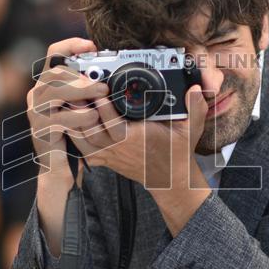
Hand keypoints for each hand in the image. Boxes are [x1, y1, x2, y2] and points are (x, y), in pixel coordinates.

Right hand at [26, 38, 106, 179]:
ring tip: (102, 94)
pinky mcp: (40, 129)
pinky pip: (59, 118)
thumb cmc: (72, 132)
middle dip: (82, 75)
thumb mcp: (79, 106)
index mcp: (47, 83)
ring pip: (55, 92)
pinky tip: (94, 116)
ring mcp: (36, 112)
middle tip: (104, 83)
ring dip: (81, 91)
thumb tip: (109, 73)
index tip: (91, 46)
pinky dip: (78, 115)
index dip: (71, 45)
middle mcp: (37, 94)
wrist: (58, 165)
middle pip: (55, 72)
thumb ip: (86, 88)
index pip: (53, 54)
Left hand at [68, 85, 207, 188]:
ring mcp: (111, 155)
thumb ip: (194, 108)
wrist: (171, 179)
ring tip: (71, 104)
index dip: (104, 108)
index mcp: (136, 139)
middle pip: (91, 131)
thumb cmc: (177, 153)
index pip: (114, 125)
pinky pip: (84, 152)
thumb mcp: (190, 130)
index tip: (100, 91)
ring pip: (83, 141)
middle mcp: (120, 148)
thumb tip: (197, 89)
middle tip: (77, 93)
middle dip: (82, 112)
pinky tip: (71, 125)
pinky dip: (75, 139)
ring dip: (75, 123)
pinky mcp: (106, 160)